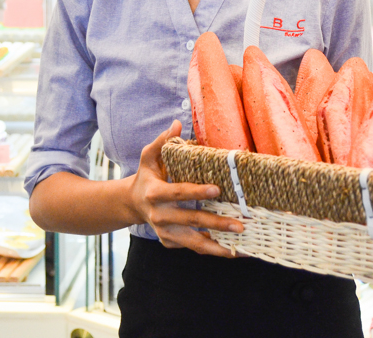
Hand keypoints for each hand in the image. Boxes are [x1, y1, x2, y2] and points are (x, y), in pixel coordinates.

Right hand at [128, 120, 243, 256]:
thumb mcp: (149, 157)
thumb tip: (178, 123)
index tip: (217, 189)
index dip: (197, 192)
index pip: (178, 192)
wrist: (132, 204)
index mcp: (154, 193)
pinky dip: (212, 249)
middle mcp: (159, 216)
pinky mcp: (169, 242)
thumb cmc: (146, 176)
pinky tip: (232, 249)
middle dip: (216, 223)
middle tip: (240, 224)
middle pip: (191, 220)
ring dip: (218, 247)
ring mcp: (164, 232)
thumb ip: (162, 141)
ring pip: (193, 243)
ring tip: (240, 247)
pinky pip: (193, 247)